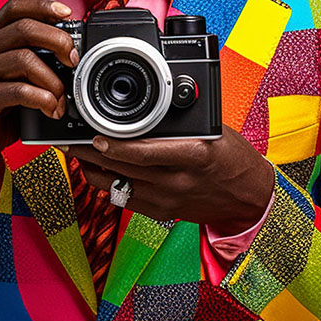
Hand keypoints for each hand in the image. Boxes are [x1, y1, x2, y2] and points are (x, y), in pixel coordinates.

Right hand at [0, 0, 78, 166]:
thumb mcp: (13, 73)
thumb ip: (32, 56)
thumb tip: (70, 51)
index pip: (14, 7)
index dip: (42, 5)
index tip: (67, 13)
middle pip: (25, 28)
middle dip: (58, 40)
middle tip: (73, 60)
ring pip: (25, 59)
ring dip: (53, 79)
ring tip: (61, 96)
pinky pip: (20, 90)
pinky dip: (44, 99)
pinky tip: (51, 109)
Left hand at [63, 125, 274, 233]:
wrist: (249, 198)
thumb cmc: (233, 159)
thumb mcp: (213, 131)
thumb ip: (180, 124)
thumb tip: (146, 109)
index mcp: (193, 156)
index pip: (144, 152)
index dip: (114, 146)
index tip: (94, 136)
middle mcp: (177, 181)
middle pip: (123, 168)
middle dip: (91, 153)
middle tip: (71, 139)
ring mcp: (167, 200)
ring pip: (117, 186)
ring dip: (92, 169)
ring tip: (76, 153)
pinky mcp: (162, 212)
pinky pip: (125, 199)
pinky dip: (107, 184)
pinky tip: (97, 171)